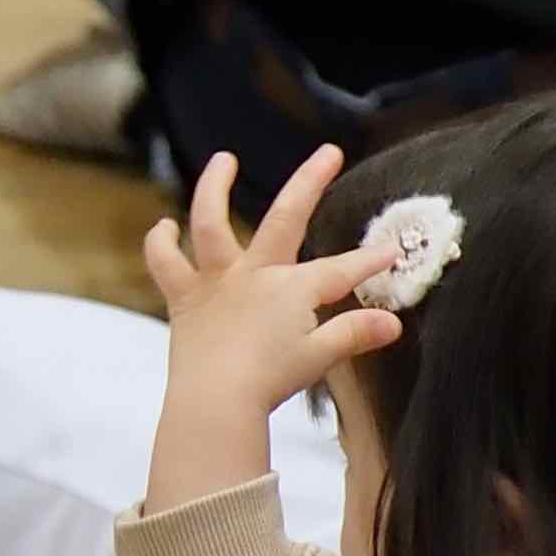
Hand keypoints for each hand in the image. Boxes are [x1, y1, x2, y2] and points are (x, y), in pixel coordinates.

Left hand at [140, 139, 391, 507]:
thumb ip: (355, 333)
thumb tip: (394, 323)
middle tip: (329, 153)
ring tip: (224, 159)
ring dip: (215, 187)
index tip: (392, 251)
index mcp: (294, 288)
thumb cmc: (268, 382)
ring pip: (210, 222)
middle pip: (287, 217)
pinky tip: (164, 226)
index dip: (369, 261)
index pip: (342, 269)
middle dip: (312, 182)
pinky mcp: (185, 299)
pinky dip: (161, 243)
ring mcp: (217, 281)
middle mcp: (255, 274)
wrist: (215, 402)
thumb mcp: (320, 358)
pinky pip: (166, 263)